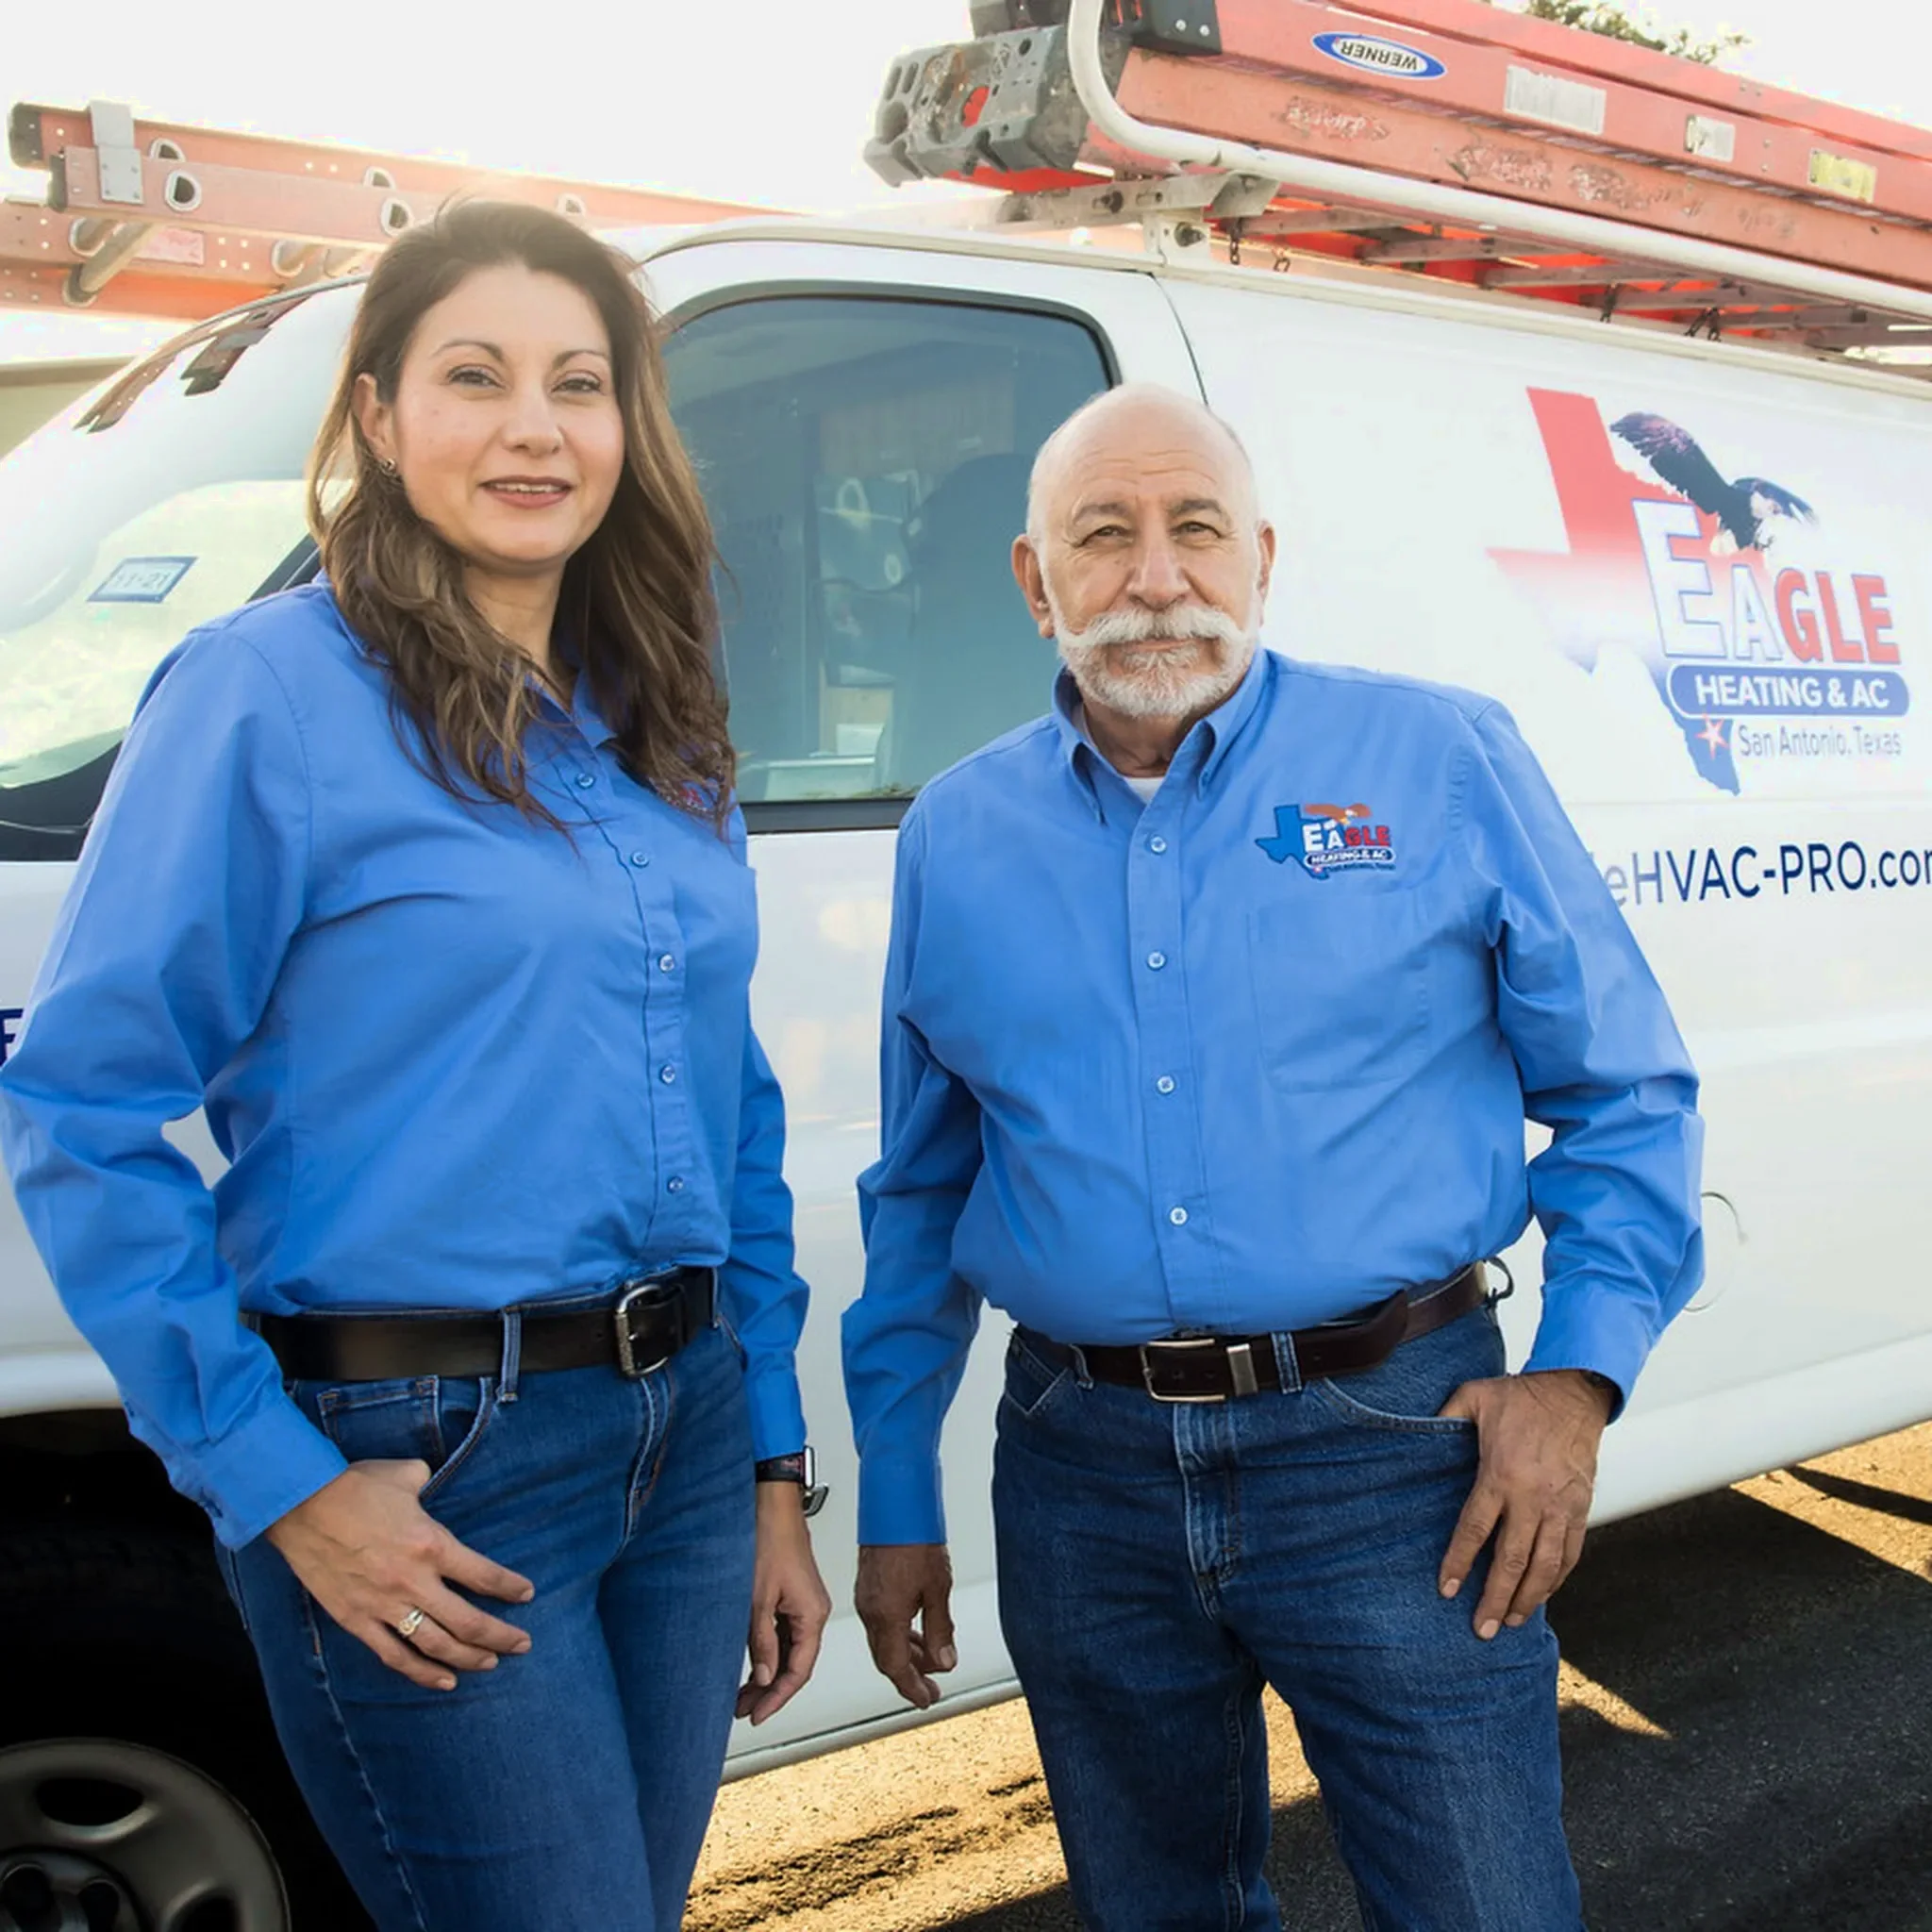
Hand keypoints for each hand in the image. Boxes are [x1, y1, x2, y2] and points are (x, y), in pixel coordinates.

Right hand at [265, 1460, 534, 1689]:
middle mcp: (414, 1581)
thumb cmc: (356, 1485)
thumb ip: (428, 1481)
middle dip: (501, 1637)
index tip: (526, 1595)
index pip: (484, 1575)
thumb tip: (432, 1480)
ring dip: (469, 1659)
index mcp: (432, 1544)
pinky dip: (422, 1672)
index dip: (510, 1589)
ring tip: (491, 1663)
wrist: (300, 1504)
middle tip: (522, 1644)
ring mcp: (384, 1605)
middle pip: (468, 1622)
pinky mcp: (356, 1620)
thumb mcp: (405, 1474)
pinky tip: (444, 1681)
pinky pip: (394, 1656)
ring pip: (436, 1645)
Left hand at [738, 1485, 832, 1725]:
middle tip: (743, 1711)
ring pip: (787, 1652)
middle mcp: (812, 1612)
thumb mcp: (758, 1598)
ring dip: (766, 1674)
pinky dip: (767, 1653)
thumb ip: (762, 1641)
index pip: (799, 1670)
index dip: (778, 1697)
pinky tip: (751, 1666)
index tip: (758, 1715)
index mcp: (812, 1615)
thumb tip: (764, 1677)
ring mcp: (803, 1605)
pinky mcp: (792, 1597)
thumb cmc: (769, 1540)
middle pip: (794, 1664)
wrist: (771, 1505)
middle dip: (769, 1691)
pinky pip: (782, 1635)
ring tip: (741, 1695)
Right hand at [855, 1543, 955, 1709]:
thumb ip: (941, 1629)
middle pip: (887, 1657)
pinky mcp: (869, 1586)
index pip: (896, 1667)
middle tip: (930, 1687)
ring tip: (929, 1660)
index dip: (911, 1688)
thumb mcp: (938, 1588)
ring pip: (884, 1640)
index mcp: (886, 1616)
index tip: (925, 1699)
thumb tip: (945, 1660)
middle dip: (910, 1675)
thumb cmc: (913, 1537)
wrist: (895, 1504)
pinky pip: (881, 1622)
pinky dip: (899, 1634)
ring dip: (906, 1654)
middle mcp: (871, 1610)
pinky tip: (916, 1630)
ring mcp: (867, 1598)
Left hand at [1436, 1369, 1614, 1640]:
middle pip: (1511, 1560)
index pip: (1475, 1529)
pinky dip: (1557, 1579)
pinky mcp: (1581, 1508)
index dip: (1459, 1562)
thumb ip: (1445, 1416)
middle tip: (1483, 1629)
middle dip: (1496, 1598)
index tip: (1447, 1591)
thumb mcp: (1473, 1397)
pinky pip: (1570, 1553)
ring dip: (1529, 1598)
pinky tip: (1543, 1594)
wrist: (1574, 1392)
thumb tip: (1416, 1431)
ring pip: (1545, 1565)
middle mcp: (1532, 1498)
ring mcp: (1560, 1507)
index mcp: (1500, 1474)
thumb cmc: (1520, 1396)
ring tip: (1512, 1622)